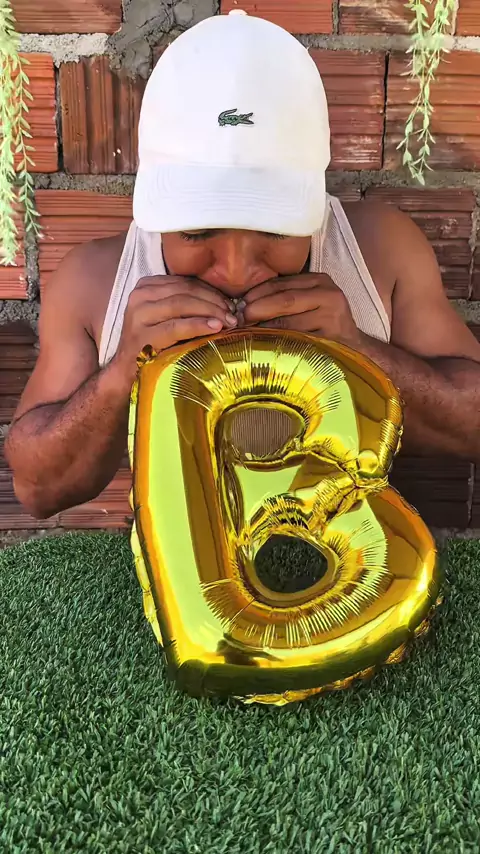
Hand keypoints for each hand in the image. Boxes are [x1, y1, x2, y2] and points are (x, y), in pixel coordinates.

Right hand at [114, 276, 236, 378]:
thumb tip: (225, 301)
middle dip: (214, 301)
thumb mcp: (166, 316)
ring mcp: (138, 315)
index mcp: (146, 286)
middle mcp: (139, 296)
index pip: (185, 282)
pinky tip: (215, 328)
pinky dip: (198, 325)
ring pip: (182, 304)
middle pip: (185, 291)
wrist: (127, 371)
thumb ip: (186, 303)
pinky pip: (176, 326)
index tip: (230, 303)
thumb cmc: (154, 343)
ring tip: (229, 321)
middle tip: (234, 314)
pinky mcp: (142, 336)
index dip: (211, 291)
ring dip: (210, 311)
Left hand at [243, 273, 360, 347]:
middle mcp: (329, 295)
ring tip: (246, 332)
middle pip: (284, 300)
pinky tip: (263, 345)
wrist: (354, 348)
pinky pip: (295, 340)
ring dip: (263, 328)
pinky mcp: (330, 339)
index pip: (281, 284)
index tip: (238, 304)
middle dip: (257, 309)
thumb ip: (285, 297)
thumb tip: (244, 303)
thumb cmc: (324, 325)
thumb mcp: (309, 302)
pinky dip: (276, 342)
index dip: (256, 293)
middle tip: (238, 319)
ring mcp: (332, 318)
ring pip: (288, 322)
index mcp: (320, 281)